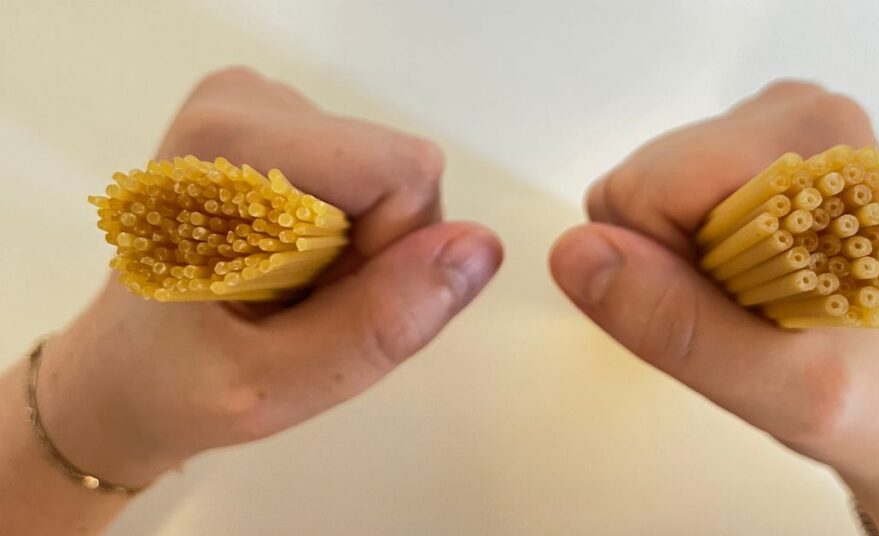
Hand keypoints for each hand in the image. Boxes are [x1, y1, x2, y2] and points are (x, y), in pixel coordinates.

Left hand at [37, 67, 502, 487]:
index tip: (325, 299)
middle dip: (375, 251)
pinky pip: (369, 176)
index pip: (401, 170)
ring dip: (360, 247)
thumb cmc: (181, 385)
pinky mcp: (272, 123)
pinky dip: (346, 231)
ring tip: (286, 289)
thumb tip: (481, 246)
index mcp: (228, 149)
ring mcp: (256, 106)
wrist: (121, 372)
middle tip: (300, 302)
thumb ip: (380, 322)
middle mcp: (242, 102)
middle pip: (401, 168)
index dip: (393, 251)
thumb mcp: (279, 383)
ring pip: (391, 175)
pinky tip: (285, 264)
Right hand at [549, 81, 878, 533]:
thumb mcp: (771, 384)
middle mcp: (791, 113)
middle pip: (638, 186)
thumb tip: (574, 253)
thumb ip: (672, 320)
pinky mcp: (753, 152)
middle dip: (671, 266)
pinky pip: (662, 200)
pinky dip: (688, 251)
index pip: (644, 190)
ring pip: (642, 195)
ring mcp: (770, 127)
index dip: (661, 271)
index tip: (731, 309)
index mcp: (808, 145)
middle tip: (747, 312)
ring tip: (756, 301)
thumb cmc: (867, 396)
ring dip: (681, 263)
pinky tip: (750, 280)